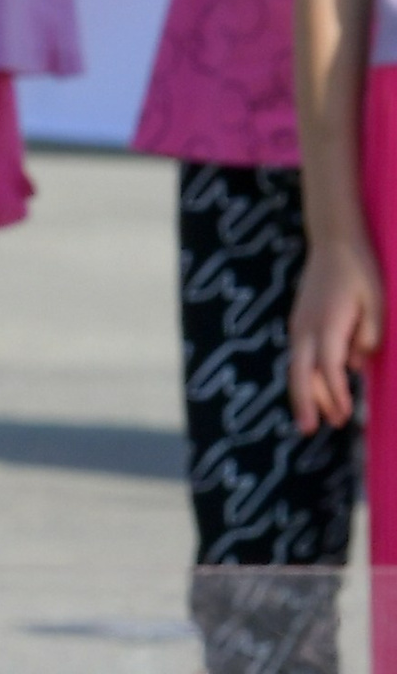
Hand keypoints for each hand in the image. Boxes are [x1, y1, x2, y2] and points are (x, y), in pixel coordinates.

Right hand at [290, 228, 383, 433]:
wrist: (334, 242)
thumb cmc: (360, 272)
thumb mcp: (376, 302)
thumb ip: (368, 335)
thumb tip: (356, 364)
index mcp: (328, 324)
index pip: (329, 369)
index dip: (336, 395)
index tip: (345, 417)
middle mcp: (306, 328)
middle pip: (300, 374)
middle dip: (305, 403)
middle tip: (309, 430)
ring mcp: (299, 325)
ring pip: (297, 367)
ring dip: (305, 393)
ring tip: (315, 420)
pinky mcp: (299, 323)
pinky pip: (299, 356)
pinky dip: (305, 377)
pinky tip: (315, 389)